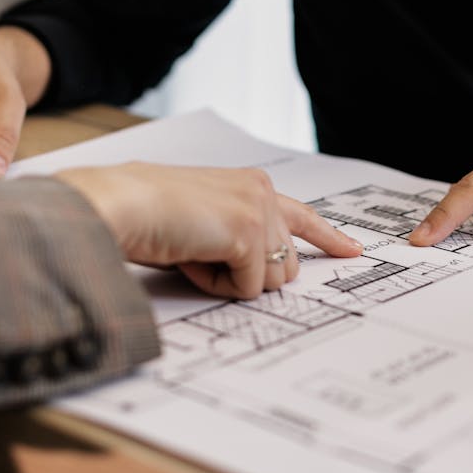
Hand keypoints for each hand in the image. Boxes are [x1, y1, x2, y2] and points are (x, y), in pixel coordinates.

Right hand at [56, 163, 363, 298]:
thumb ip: (236, 235)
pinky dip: (215, 285)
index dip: (328, 237)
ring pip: (269, 280)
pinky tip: (191, 258)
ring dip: (229, 281)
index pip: (301, 216)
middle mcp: (261, 191)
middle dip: (248, 275)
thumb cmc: (145, 215)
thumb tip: (264, 271)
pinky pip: (247, 288)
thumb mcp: (203, 221)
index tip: (352, 250)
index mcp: (250, 184)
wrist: (120, 204)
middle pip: (286, 265)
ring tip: (193, 253)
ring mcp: (258, 210)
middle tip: (203, 258)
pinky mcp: (248, 233)